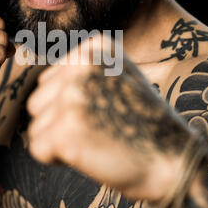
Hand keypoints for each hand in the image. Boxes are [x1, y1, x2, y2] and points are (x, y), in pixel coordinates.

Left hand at [27, 35, 189, 201]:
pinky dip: (56, 158)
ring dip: (58, 139)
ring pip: (36, 123)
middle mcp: (83, 64)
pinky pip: (37, 147)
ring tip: (93, 140)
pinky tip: (88, 155)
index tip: (101, 111)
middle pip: (39, 99)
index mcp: (95, 47)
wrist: (170, 160)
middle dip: (59, 121)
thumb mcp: (117, 75)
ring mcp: (73, 94)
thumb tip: (42, 80)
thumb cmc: (141, 122)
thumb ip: (82, 69)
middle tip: (97, 130)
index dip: (69, 104)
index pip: (50, 79)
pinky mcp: (66, 127)